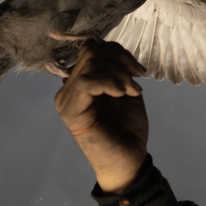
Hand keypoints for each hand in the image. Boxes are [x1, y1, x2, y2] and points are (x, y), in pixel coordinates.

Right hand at [55, 40, 149, 191]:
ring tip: (133, 91)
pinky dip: (109, 83)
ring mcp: (66, 100)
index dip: (117, 51)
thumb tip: (107, 45)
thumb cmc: (127, 130)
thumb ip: (115, 69)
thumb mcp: (125, 90)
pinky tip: (122, 95)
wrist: (129, 161)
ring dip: (119, 74)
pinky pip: (86, 80)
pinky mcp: (70, 110)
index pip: (90, 49)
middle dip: (121, 60)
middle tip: (138, 80)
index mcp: (79, 84)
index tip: (139, 70)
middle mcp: (67, 90)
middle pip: (91, 52)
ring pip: (90, 63)